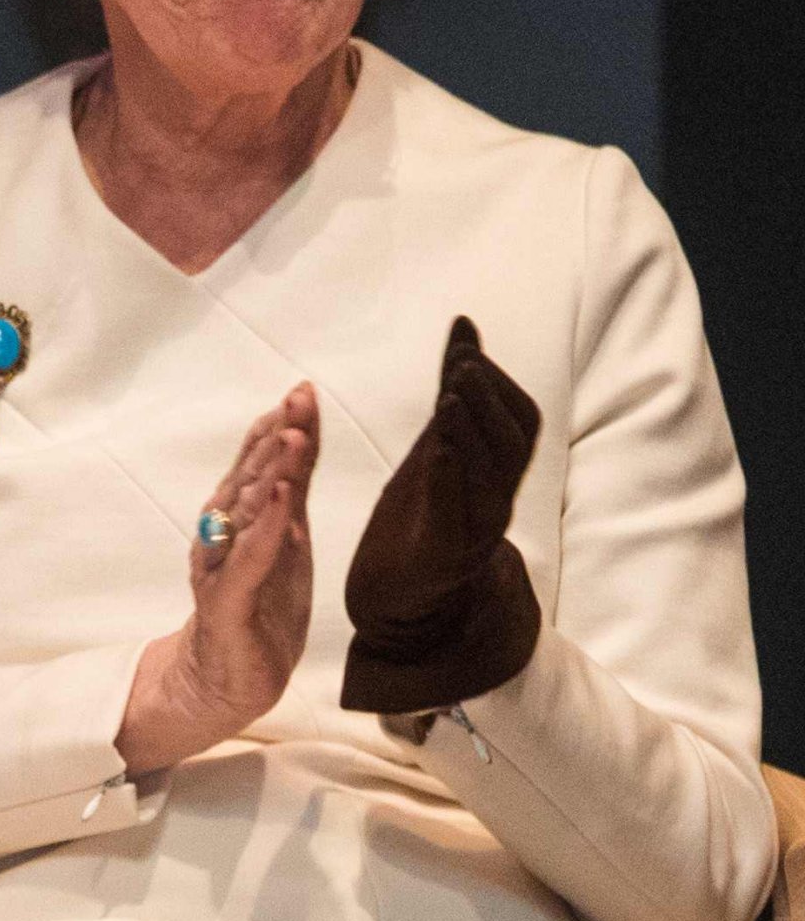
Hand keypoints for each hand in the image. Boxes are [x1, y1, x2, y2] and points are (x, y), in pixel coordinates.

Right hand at [115, 384, 318, 773]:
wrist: (227, 681)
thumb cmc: (260, 605)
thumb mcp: (286, 539)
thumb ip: (291, 489)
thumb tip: (305, 430)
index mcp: (236, 514)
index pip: (259, 461)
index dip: (279, 425)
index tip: (302, 390)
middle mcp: (221, 532)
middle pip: (248, 476)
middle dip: (273, 436)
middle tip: (296, 399)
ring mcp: (220, 566)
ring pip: (243, 511)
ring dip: (267, 472)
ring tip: (291, 437)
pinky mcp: (225, 604)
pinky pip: (244, 562)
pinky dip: (262, 530)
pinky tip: (277, 502)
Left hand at [341, 317, 542, 714]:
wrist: (399, 594)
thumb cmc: (425, 507)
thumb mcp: (439, 439)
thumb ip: (453, 387)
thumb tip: (464, 326)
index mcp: (498, 471)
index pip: (522, 421)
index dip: (499, 384)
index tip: (465, 353)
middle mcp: (497, 500)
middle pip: (514, 446)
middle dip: (489, 401)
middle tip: (461, 366)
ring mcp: (475, 532)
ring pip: (493, 482)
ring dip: (473, 435)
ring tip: (447, 397)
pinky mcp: (444, 557)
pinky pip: (456, 519)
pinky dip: (450, 482)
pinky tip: (437, 451)